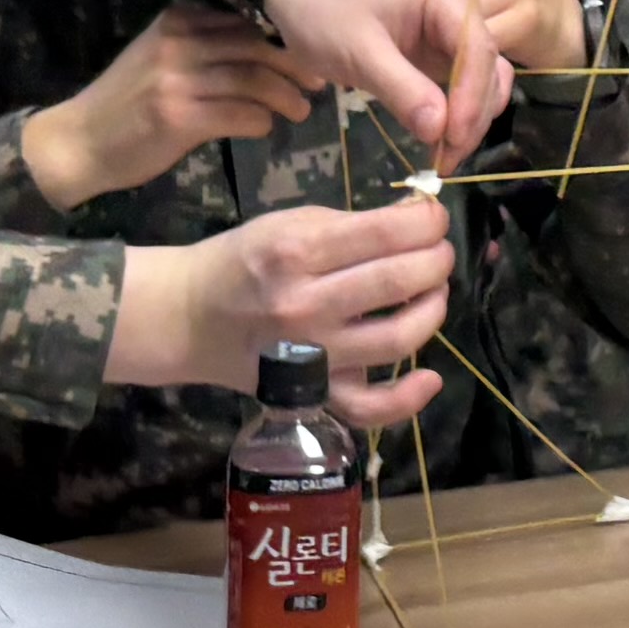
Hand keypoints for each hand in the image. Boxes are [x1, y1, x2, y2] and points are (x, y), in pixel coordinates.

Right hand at [19, 3, 320, 210]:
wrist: (80, 142)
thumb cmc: (126, 104)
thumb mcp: (160, 59)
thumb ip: (203, 48)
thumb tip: (265, 51)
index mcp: (177, 22)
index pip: (244, 22)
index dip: (282, 39)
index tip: (309, 55)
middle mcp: (178, 43)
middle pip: (255, 46)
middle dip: (293, 65)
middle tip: (318, 82)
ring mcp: (177, 80)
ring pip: (252, 80)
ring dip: (285, 97)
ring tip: (301, 110)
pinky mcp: (178, 117)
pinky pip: (238, 114)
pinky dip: (260, 121)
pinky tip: (265, 127)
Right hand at [106, 201, 450, 432]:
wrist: (189, 317)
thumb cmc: (242, 261)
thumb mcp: (288, 223)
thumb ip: (351, 224)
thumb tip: (417, 220)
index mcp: (297, 251)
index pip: (385, 233)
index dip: (427, 223)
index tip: (435, 220)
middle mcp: (306, 305)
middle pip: (397, 281)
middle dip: (436, 260)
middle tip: (439, 253)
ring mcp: (312, 355)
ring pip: (397, 338)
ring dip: (433, 310)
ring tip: (434, 293)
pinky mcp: (313, 392)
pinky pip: (367, 407)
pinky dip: (407, 398)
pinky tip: (431, 377)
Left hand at [259, 0, 511, 163]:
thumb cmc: (323, 10)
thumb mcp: (357, 51)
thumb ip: (401, 89)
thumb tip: (440, 130)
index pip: (477, 50)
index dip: (471, 99)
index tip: (452, 141)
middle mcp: (461, 8)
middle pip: (487, 68)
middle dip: (471, 117)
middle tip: (444, 161)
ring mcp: (453, 30)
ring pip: (482, 81)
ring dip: (469, 120)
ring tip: (440, 155)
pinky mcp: (442, 50)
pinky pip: (463, 85)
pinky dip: (455, 113)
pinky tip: (437, 139)